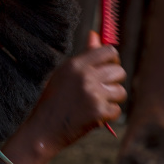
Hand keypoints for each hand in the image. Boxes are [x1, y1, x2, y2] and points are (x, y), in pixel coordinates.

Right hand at [28, 31, 126, 149]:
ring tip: (94, 104)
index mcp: (75, 64)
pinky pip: (116, 110)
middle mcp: (85, 76)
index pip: (109, 51)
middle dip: (114, 82)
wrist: (42, 129)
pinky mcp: (98, 112)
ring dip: (111, 100)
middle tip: (101, 90)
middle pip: (119, 71)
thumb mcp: (64, 74)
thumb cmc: (53, 99)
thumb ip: (83, 57)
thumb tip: (95, 35)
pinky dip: (107, 115)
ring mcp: (93, 94)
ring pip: (120, 92)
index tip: (107, 69)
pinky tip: (92, 116)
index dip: (113, 61)